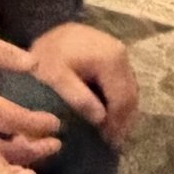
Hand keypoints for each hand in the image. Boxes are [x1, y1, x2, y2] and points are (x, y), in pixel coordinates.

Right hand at [0, 33, 62, 165]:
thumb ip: (0, 53)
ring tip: (48, 149)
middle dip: (28, 150)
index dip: (29, 122)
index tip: (55, 123)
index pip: (1, 115)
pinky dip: (3, 164)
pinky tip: (24, 162)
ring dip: (19, 158)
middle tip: (56, 145)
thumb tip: (33, 64)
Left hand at [22, 23, 137, 147]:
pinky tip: (107, 112)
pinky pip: (122, 81)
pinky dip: (117, 99)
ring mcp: (119, 52)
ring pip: (129, 89)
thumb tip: (101, 119)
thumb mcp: (55, 77)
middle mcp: (121, 54)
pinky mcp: (113, 53)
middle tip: (113, 142)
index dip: (118, 124)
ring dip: (122, 111)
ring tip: (111, 131)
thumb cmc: (47, 55)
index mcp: (110, 60)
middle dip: (123, 120)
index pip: (122, 99)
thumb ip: (78, 97)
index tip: (109, 143)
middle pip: (130, 95)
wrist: (42, 30)